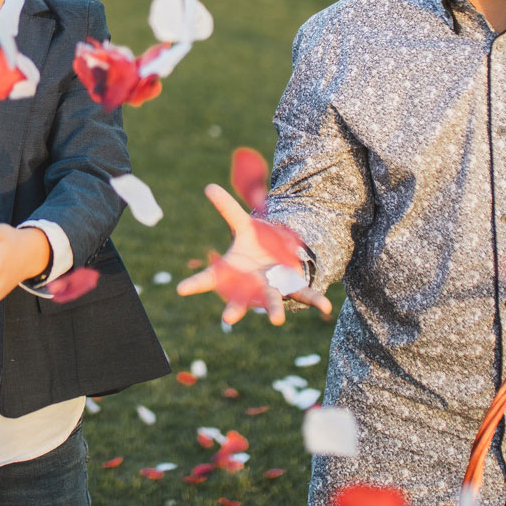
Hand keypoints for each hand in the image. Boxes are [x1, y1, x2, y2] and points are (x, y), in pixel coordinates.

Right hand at [175, 184, 333, 325]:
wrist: (279, 256)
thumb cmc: (256, 245)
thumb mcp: (243, 225)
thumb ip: (227, 209)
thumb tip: (208, 186)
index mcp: (233, 272)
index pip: (209, 279)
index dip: (195, 284)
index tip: (180, 289)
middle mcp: (250, 285)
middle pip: (240, 300)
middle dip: (234, 310)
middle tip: (228, 318)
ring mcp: (272, 289)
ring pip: (271, 301)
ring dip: (274, 310)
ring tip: (275, 320)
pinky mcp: (293, 287)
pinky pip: (304, 295)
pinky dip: (315, 300)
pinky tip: (326, 306)